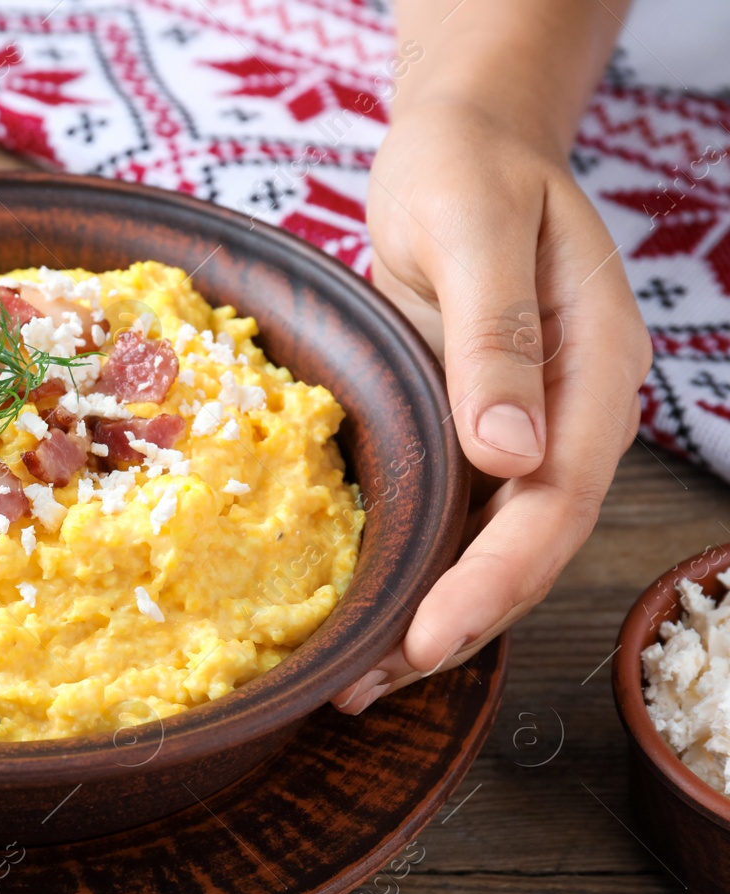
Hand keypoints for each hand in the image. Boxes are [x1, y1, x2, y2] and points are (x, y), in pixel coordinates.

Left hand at [332, 101, 651, 713]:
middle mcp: (568, 414)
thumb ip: (495, 338)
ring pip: (491, 542)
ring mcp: (524, 427)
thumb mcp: (475, 233)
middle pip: (529, 543)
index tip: (431, 638)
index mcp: (594, 369)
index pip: (557, 501)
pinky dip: (416, 566)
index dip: (496, 577)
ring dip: (433, 611)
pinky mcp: (472, 429)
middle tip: (373, 684)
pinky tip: (367, 612)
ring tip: (359, 679)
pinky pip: (454, 513)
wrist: (459, 148)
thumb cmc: (467, 173)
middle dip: (458, 621)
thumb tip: (513, 454)